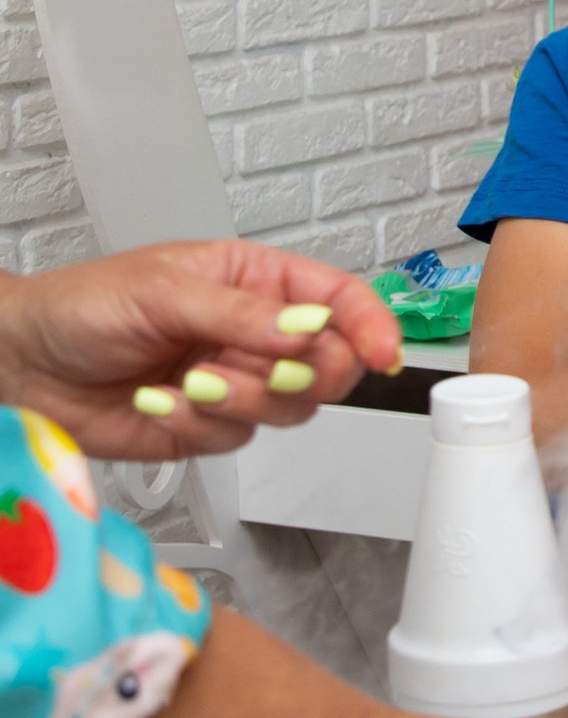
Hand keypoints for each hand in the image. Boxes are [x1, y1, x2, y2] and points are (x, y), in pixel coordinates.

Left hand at [0, 240, 401, 459]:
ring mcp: (239, 381)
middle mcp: (257, 333)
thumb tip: (306, 328)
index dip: (371, 325)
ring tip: (192, 385)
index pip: (340, 298)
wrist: (24, 365)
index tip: (381, 352)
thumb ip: (238, 313)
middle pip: (333, 362)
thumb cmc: (81, 307)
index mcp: (256, 281)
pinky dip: (200, 425)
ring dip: (246, 400)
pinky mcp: (213, 426)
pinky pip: (241, 437)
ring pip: (294, 406)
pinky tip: (160, 403)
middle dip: (306, 373)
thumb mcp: (161, 291)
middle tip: (268, 369)